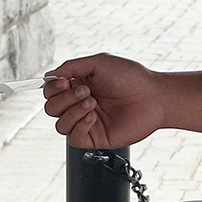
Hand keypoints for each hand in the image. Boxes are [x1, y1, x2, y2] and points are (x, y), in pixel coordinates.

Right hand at [43, 55, 167, 148]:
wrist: (153, 97)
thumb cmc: (131, 77)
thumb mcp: (98, 62)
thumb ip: (71, 66)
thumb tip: (49, 75)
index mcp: (78, 85)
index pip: (51, 91)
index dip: (53, 87)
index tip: (65, 81)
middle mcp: (80, 104)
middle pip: (51, 108)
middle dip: (64, 99)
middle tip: (86, 91)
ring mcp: (86, 122)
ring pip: (59, 124)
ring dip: (72, 111)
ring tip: (93, 103)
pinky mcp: (95, 137)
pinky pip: (73, 138)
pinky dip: (79, 126)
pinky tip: (93, 117)